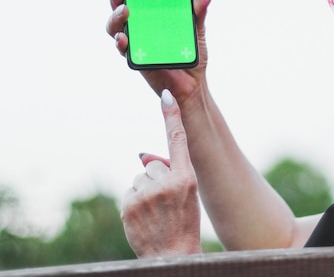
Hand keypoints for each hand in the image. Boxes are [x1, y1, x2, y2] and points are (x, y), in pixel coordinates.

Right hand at [105, 0, 210, 104]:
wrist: (193, 82)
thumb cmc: (192, 53)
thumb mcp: (197, 29)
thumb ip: (199, 12)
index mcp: (151, 14)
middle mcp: (139, 25)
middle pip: (119, 7)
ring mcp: (135, 41)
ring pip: (115, 27)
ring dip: (115, 17)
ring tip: (124, 10)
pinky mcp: (136, 58)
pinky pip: (124, 49)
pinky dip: (121, 42)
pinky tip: (124, 38)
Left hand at [121, 90, 201, 256]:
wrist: (172, 254)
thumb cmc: (183, 222)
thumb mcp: (187, 194)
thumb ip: (169, 171)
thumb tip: (140, 155)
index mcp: (187, 178)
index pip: (178, 140)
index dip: (172, 116)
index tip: (166, 95)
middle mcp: (167, 183)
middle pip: (153, 165)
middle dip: (156, 179)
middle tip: (166, 202)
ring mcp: (147, 194)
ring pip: (139, 178)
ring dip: (144, 192)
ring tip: (156, 212)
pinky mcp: (129, 205)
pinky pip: (129, 191)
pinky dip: (134, 202)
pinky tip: (144, 217)